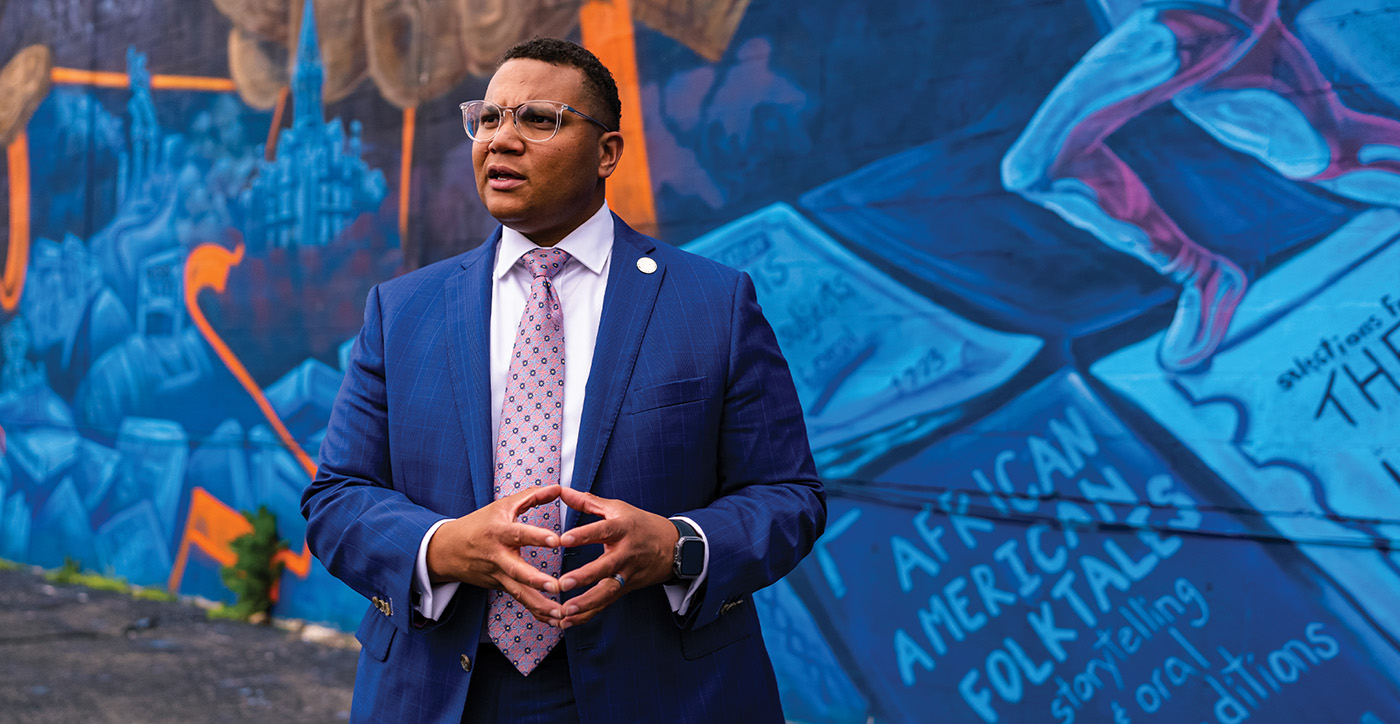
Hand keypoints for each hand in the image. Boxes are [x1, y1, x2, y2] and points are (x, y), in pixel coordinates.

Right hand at [426, 484, 564, 624]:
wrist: (448, 549)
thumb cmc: (480, 524)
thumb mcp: (502, 506)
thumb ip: (532, 496)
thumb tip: (559, 487)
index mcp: (499, 531)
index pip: (519, 533)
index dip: (537, 537)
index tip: (557, 540)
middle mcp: (497, 555)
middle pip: (517, 570)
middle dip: (537, 580)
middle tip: (557, 586)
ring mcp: (497, 574)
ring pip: (519, 592)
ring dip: (540, 605)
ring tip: (561, 613)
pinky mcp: (499, 587)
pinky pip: (519, 600)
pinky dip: (536, 612)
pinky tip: (555, 622)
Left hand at [555, 487, 678, 628]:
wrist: (674, 547)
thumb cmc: (641, 525)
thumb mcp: (618, 508)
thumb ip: (588, 502)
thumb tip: (562, 490)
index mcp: (622, 529)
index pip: (602, 531)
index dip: (583, 535)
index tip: (563, 540)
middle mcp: (626, 553)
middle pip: (605, 567)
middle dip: (584, 577)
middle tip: (563, 583)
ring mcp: (627, 574)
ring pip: (607, 591)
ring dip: (586, 603)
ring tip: (565, 610)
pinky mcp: (626, 589)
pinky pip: (606, 604)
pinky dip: (588, 614)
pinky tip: (569, 622)